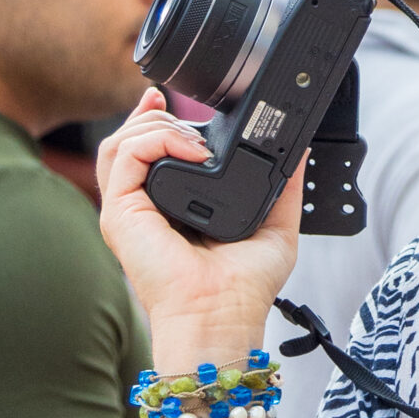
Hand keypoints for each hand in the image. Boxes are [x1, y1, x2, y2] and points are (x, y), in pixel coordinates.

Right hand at [97, 89, 301, 363]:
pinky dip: (156, 140)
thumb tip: (299, 150)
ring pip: (120, 143)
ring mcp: (127, 210)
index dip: (156, 122)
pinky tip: (192, 151)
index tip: (171, 100)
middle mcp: (143, 207)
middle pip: (127, 141)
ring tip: (195, 139)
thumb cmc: (242, 289)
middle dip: (155, 117)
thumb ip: (285, 186)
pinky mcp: (121, 214)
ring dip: (157, 126)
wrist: (222, 316)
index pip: (147, 153)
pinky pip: (124, 156)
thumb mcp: (275, 226)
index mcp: (168, 208)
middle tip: (187, 117)